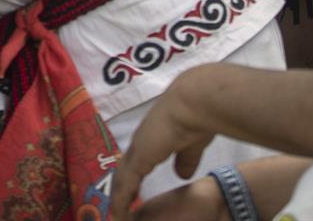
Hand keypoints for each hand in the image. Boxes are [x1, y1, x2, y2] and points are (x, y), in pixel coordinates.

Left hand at [110, 74, 218, 219]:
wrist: (193, 104)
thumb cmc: (196, 119)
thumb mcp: (192, 145)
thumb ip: (185, 159)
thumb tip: (182, 175)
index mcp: (151, 140)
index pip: (135, 164)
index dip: (130, 180)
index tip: (130, 195)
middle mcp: (140, 144)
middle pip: (123, 173)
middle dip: (119, 192)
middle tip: (116, 211)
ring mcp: (137, 150)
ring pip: (121, 180)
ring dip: (118, 199)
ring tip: (116, 215)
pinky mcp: (139, 157)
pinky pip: (126, 184)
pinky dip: (121, 200)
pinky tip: (119, 213)